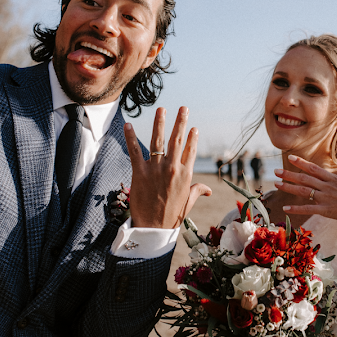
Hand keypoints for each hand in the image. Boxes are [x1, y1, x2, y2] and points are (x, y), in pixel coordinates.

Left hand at [123, 106, 211, 228]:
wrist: (153, 228)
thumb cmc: (171, 216)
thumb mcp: (188, 202)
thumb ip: (197, 191)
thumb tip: (208, 190)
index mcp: (186, 175)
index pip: (191, 150)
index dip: (192, 138)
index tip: (194, 127)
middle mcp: (173, 168)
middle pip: (177, 140)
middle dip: (180, 122)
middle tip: (183, 108)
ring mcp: (156, 169)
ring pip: (159, 141)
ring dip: (160, 123)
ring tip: (161, 109)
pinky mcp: (140, 173)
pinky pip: (135, 151)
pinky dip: (130, 137)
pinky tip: (128, 125)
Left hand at [276, 148, 336, 221]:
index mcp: (334, 178)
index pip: (314, 168)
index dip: (301, 162)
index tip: (291, 157)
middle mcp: (327, 187)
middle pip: (304, 178)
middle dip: (289, 174)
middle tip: (275, 171)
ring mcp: (326, 199)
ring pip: (303, 191)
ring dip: (289, 187)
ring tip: (276, 184)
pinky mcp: (326, 210)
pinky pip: (308, 209)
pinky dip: (296, 208)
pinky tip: (285, 208)